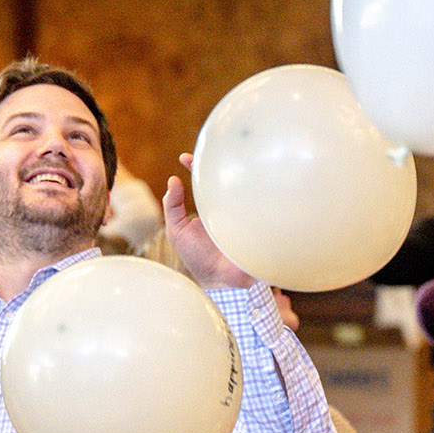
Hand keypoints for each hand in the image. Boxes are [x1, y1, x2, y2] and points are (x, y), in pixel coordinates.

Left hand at [164, 156, 252, 289]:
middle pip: (228, 179)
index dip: (196, 167)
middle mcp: (228, 206)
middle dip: (224, 162)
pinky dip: (261, 194)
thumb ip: (172, 206)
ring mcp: (244, 213)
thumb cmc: (197, 257)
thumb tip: (173, 180)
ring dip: (244, 173)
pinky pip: (261, 206)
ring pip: (246, 188)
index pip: (203, 181)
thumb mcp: (177, 230)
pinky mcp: (257, 222)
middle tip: (213, 151)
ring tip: (231, 159)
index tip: (185, 157)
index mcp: (209, 206)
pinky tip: (255, 182)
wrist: (221, 281)